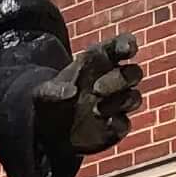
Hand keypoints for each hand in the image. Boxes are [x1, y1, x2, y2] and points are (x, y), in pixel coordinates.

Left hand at [46, 30, 144, 159]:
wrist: (47, 131)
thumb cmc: (48, 101)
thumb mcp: (41, 94)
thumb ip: (53, 90)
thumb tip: (70, 93)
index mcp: (99, 61)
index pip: (121, 46)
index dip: (128, 45)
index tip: (128, 49)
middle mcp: (113, 80)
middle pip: (133, 73)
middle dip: (119, 79)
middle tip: (97, 89)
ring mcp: (116, 104)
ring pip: (134, 98)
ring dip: (121, 102)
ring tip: (96, 110)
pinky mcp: (115, 127)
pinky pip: (125, 124)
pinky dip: (119, 124)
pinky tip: (106, 124)